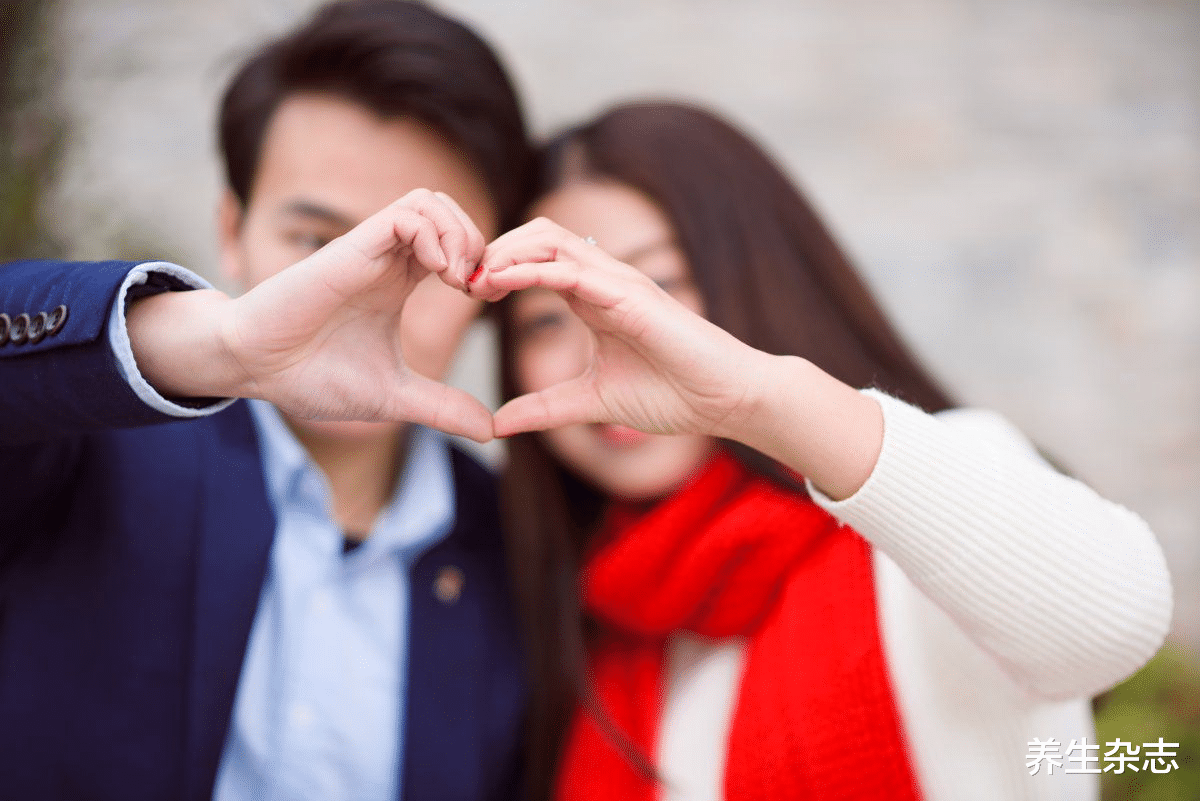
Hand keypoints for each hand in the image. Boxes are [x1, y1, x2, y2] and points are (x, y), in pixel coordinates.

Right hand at [130, 190, 493, 441]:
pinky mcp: (352, 249)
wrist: (258, 370)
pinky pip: (406, 214)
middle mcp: (389, 260)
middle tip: (479, 288)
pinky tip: (438, 274)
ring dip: (459, 234)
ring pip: (430, 202)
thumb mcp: (395, 396)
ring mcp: (371, 251)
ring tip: (458, 280)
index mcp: (400, 282)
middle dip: (479, 243)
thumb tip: (490, 430)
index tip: (488, 301)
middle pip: (449, 213)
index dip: (485, 264)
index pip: (457, 244)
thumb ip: (443, 408)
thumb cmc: (314, 376)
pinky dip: (433, 235)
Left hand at [472, 217, 772, 439]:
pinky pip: (571, 270)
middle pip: (537, 236)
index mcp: (593, 298)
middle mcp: (604, 281)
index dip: (497, 268)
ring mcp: (618, 283)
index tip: (464, 294)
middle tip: (460, 280)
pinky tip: (500, 283)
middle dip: (494, 250)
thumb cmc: (673, 394)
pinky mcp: (631, 296)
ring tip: (473, 279)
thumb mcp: (590, 402)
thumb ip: (545, 408)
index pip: (536, 261)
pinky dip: (530, 270)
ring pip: (549, 240)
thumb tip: (498, 423)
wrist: (725, 399)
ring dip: (505, 253)